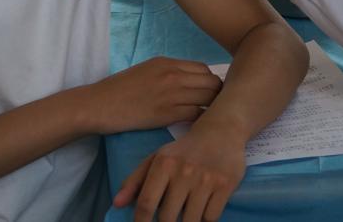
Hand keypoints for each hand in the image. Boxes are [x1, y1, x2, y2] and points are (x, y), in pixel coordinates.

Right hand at [88, 57, 221, 133]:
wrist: (98, 104)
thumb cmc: (119, 90)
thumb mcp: (146, 70)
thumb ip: (168, 73)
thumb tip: (189, 83)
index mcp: (167, 62)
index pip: (204, 69)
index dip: (210, 83)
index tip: (207, 95)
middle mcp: (173, 74)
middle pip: (212, 83)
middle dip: (217, 96)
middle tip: (212, 109)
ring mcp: (171, 93)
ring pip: (209, 99)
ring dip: (212, 109)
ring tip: (208, 119)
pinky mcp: (167, 113)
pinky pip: (197, 115)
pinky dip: (200, 121)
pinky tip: (196, 127)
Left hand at [114, 119, 246, 221]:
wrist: (221, 130)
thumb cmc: (185, 149)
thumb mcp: (158, 158)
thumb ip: (135, 181)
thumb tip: (117, 204)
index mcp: (163, 163)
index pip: (146, 203)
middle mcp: (183, 171)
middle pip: (167, 217)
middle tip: (169, 218)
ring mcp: (206, 179)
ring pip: (190, 221)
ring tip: (186, 213)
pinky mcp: (225, 185)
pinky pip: (211, 218)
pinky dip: (206, 220)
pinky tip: (203, 210)